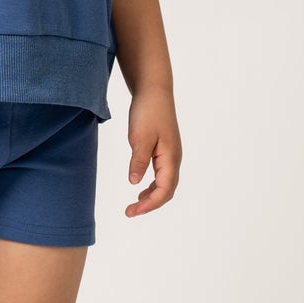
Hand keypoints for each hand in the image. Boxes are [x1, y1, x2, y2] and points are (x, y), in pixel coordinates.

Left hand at [124, 86, 180, 217]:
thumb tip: (134, 182)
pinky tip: (140, 185)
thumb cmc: (148, 111)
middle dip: (150, 204)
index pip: (164, 190)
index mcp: (170, 157)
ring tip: (135, 205)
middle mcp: (174, 158)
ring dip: (152, 196)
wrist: (154, 90)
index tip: (132, 211)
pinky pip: (161, 174)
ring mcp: (170, 154)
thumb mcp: (139, 137)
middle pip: (167, 190)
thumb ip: (138, 160)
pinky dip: (152, 184)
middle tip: (130, 212)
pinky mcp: (164, 149)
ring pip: (165, 183)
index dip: (149, 204)